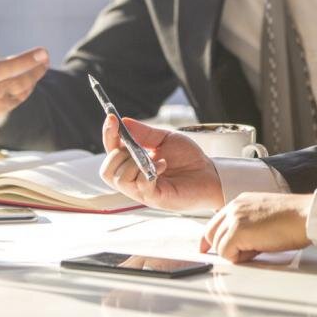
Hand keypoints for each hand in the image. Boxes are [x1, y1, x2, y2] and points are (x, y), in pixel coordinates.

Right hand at [99, 116, 223, 211]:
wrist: (209, 173)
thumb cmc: (188, 158)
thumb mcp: (165, 139)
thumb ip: (143, 133)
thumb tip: (123, 120)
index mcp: (133, 163)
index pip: (111, 151)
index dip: (108, 134)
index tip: (111, 118)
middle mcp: (134, 179)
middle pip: (107, 170)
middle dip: (116, 154)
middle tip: (134, 147)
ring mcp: (142, 191)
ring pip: (119, 179)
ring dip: (134, 164)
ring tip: (154, 158)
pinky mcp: (155, 198)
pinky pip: (140, 185)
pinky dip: (149, 171)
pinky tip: (163, 165)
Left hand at [200, 192, 312, 262]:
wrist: (305, 215)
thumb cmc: (293, 219)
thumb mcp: (263, 217)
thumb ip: (247, 225)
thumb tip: (239, 245)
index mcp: (240, 201)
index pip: (214, 221)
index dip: (209, 239)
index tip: (205, 249)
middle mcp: (234, 207)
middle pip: (210, 234)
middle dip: (222, 248)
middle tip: (241, 255)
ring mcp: (235, 217)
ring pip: (218, 245)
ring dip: (235, 253)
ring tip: (258, 248)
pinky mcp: (238, 230)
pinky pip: (227, 252)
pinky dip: (239, 258)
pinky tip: (257, 250)